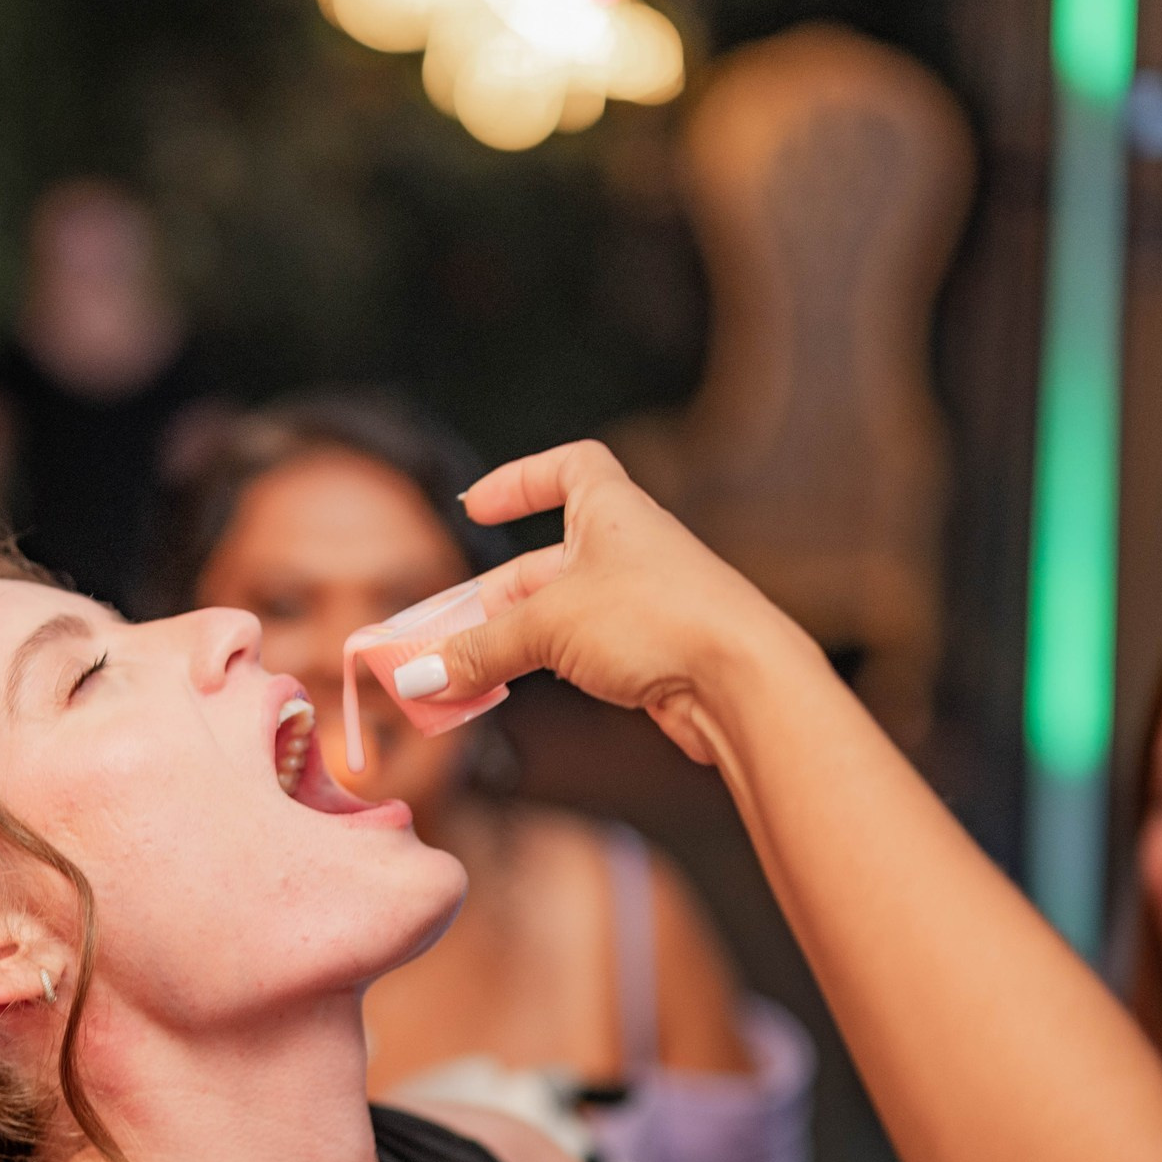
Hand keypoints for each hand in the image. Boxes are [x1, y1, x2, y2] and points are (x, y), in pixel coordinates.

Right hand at [399, 441, 810, 764]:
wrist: (742, 680)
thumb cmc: (656, 619)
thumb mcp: (547, 625)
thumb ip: (479, 649)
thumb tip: (419, 677)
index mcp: (611, 511)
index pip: (569, 467)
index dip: (521, 480)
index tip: (477, 506)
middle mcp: (627, 551)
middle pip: (540, 564)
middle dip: (484, 601)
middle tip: (434, 637)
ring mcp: (640, 605)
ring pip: (554, 616)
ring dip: (501, 644)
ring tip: (454, 676)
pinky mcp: (650, 655)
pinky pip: (574, 657)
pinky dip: (534, 672)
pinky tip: (502, 694)